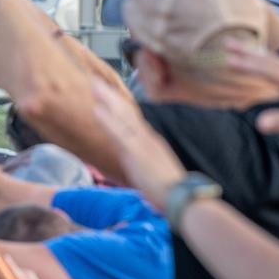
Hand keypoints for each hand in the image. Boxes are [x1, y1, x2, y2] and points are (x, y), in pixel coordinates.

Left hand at [90, 79, 185, 208]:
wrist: (183, 199)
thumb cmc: (169, 190)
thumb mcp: (154, 172)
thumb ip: (143, 163)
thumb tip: (136, 162)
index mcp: (150, 142)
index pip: (132, 119)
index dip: (119, 105)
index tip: (107, 93)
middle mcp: (147, 138)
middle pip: (126, 111)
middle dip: (111, 95)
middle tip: (96, 80)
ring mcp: (142, 143)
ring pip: (123, 116)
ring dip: (108, 99)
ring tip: (95, 84)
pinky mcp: (137, 153)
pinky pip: (119, 133)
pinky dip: (108, 120)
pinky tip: (97, 109)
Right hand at [225, 40, 278, 138]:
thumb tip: (259, 123)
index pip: (266, 71)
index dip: (247, 65)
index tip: (228, 60)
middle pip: (268, 59)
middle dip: (246, 51)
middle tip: (226, 42)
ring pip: (274, 58)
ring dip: (255, 52)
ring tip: (238, 46)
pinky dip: (268, 57)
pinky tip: (263, 57)